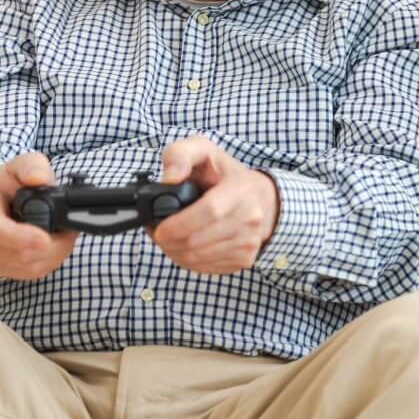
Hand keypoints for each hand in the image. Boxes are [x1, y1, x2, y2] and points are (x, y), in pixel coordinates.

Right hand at [0, 152, 77, 279]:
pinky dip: (48, 261)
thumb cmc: (9, 182)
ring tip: (65, 235)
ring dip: (53, 254)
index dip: (21, 238)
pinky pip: (27, 274)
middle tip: (70, 230)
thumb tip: (39, 179)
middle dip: (50, 245)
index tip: (45, 237)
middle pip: (15, 255)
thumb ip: (32, 166)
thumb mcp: (21, 164)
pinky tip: (56, 246)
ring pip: (25, 268)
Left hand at [149, 136, 278, 274]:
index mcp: (240, 191)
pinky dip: (186, 259)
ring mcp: (248, 243)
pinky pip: (204, 267)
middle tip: (156, 231)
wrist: (262, 199)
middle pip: (197, 241)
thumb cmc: (227, 175)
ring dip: (173, 251)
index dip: (179, 224)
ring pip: (197, 258)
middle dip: (167, 241)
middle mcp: (249, 219)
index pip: (209, 212)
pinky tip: (183, 245)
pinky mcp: (243, 259)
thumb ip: (180, 155)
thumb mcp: (204, 151)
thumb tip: (168, 180)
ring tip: (168, 237)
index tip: (159, 228)